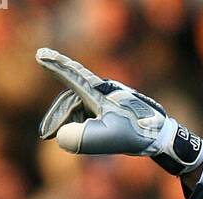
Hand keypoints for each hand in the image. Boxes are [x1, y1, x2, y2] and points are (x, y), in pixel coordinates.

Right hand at [36, 48, 202, 174]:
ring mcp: (106, 100)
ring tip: (62, 139)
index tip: (40, 54)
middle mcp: (102, 91)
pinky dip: (81, 126)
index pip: (72, 75)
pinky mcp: (112, 110)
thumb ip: (85, 138)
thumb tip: (61, 138)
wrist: (162, 136)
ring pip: (79, 110)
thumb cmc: (137, 132)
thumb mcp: (111, 137)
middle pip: (71, 101)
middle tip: (45, 135)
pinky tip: (81, 138)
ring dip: (69, 124)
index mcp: (99, 91)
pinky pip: (89, 115)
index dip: (56, 66)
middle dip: (57, 118)